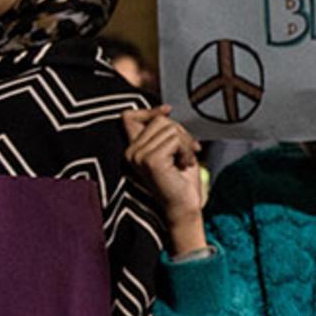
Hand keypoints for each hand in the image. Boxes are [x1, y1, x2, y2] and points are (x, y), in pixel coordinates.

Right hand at [122, 107, 205, 254]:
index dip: (149, 110)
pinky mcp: (150, 160)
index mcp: (133, 149)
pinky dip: (186, 150)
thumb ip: (165, 132)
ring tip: (183, 161)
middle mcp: (131, 152)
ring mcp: (138, 155)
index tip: (168, 110)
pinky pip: (175, 139)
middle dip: (181, 133)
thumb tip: (165, 109)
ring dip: (185, 143)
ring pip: (170, 128)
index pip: (129, 117)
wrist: (185, 206)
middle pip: (160, 120)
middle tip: (186, 153)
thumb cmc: (182, 180)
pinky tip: (183, 165)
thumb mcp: (173, 150)